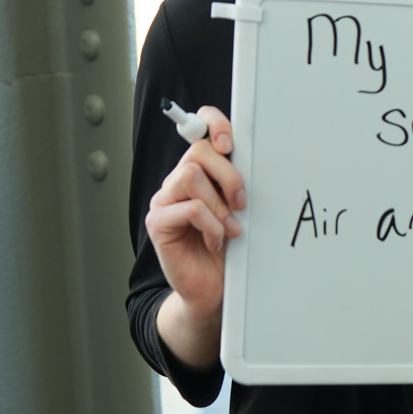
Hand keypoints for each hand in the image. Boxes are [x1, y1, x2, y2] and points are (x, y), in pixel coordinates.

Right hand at [144, 105, 243, 368]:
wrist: (212, 289)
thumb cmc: (228, 249)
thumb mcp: (238, 209)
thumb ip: (237, 182)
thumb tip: (254, 157)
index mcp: (199, 173)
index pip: (198, 130)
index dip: (213, 124)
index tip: (230, 141)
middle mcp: (177, 183)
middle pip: (198, 153)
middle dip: (229, 175)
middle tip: (242, 203)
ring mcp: (164, 202)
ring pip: (190, 176)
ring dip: (218, 204)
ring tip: (229, 227)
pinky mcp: (158, 224)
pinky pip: (189, 209)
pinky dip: (210, 225)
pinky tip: (215, 240)